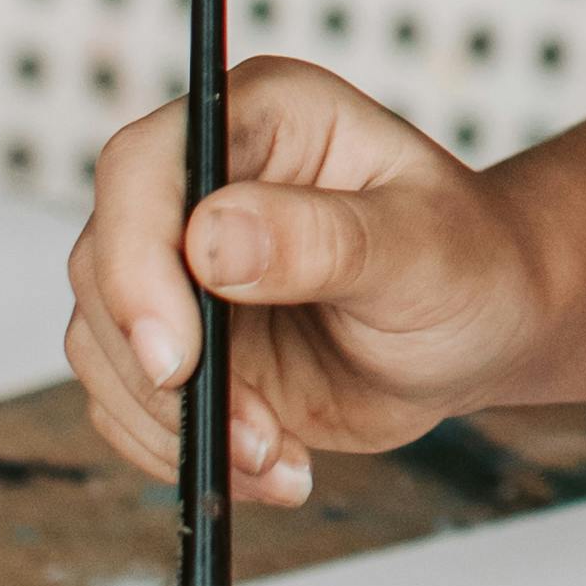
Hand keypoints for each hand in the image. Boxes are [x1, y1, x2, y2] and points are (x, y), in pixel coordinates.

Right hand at [68, 56, 549, 505]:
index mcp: (262, 119)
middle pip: (103, 263)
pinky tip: (274, 466)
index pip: (142, 167)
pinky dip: (188, 452)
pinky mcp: (182, 339)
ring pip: (104, 344)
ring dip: (178, 423)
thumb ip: (325, 239)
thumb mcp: (423, 248)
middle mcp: (203, 183)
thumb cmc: (471, 263)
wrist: (483, 331)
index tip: (177, 359)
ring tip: (281, 456)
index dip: (136, 261)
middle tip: (252, 436)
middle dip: (162, 369)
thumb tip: (210, 239)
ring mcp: (181, 265)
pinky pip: (131, 403)